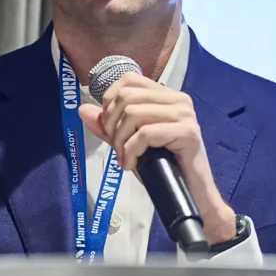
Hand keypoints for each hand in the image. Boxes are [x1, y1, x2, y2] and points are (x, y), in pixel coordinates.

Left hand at [77, 73, 236, 244]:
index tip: (109, 127)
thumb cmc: (163, 167)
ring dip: (120, 141)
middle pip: (127, 96)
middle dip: (112, 124)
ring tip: (125, 158)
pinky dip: (131, 151)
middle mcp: (178, 99)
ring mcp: (185, 114)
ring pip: (133, 114)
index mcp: (166, 95)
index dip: (110, 101)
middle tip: (116, 147)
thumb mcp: (130, 142)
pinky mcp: (188, 132)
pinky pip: (145, 134)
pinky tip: (132, 165)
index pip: (129, 80)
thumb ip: (109, 125)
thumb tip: (83, 109)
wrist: (192, 195)